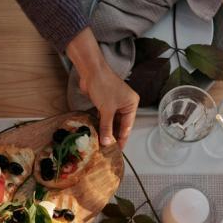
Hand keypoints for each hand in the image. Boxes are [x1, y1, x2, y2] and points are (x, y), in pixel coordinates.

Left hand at [67, 28, 139, 149]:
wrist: (91, 70)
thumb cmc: (103, 86)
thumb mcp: (107, 110)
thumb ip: (106, 127)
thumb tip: (107, 143)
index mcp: (131, 105)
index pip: (128, 127)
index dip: (122, 139)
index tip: (117, 151)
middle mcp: (125, 104)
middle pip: (120, 125)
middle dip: (113, 136)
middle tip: (108, 150)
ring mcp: (115, 103)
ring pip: (111, 121)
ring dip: (106, 131)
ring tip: (102, 145)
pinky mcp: (105, 102)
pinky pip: (104, 117)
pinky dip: (101, 124)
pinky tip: (97, 134)